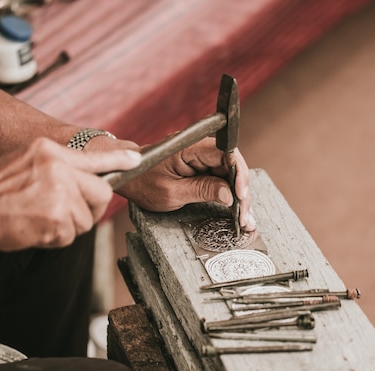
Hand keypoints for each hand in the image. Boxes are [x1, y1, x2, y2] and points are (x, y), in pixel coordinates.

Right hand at [0, 138, 140, 250]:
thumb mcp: (24, 163)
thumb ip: (56, 167)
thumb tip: (84, 177)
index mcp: (49, 151)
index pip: (93, 156)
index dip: (119, 160)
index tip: (137, 159)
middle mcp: (58, 168)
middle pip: (100, 193)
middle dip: (89, 208)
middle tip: (63, 213)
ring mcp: (59, 192)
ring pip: (86, 218)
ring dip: (67, 226)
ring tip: (38, 218)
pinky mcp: (57, 218)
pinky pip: (71, 235)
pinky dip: (55, 238)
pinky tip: (34, 228)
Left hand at [119, 137, 255, 230]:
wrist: (130, 177)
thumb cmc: (144, 182)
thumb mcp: (171, 192)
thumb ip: (202, 190)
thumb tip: (229, 194)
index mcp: (191, 147)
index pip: (225, 153)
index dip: (238, 173)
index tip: (240, 195)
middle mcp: (200, 148)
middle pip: (232, 166)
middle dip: (241, 192)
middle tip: (244, 216)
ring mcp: (203, 159)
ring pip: (230, 175)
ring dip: (239, 197)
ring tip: (245, 219)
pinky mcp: (203, 169)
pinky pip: (222, 180)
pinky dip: (230, 196)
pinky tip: (237, 212)